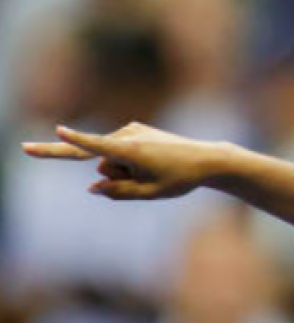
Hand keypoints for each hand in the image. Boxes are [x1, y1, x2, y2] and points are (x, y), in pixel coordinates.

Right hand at [22, 123, 222, 199]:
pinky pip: (119, 151)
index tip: (58, 130)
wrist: (206, 159)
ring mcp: (131, 129)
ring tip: (155, 170)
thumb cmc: (180, 178)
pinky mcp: (134, 129)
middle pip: (103, 165)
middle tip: (147, 176)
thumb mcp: (150, 192)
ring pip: (111, 159)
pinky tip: (152, 163)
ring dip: (126, 170)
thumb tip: (92, 187)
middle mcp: (129, 134)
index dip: (75, 140)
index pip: (97, 146)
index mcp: (132, 150)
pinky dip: (129, 162)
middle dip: (116, 176)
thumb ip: (118, 193)